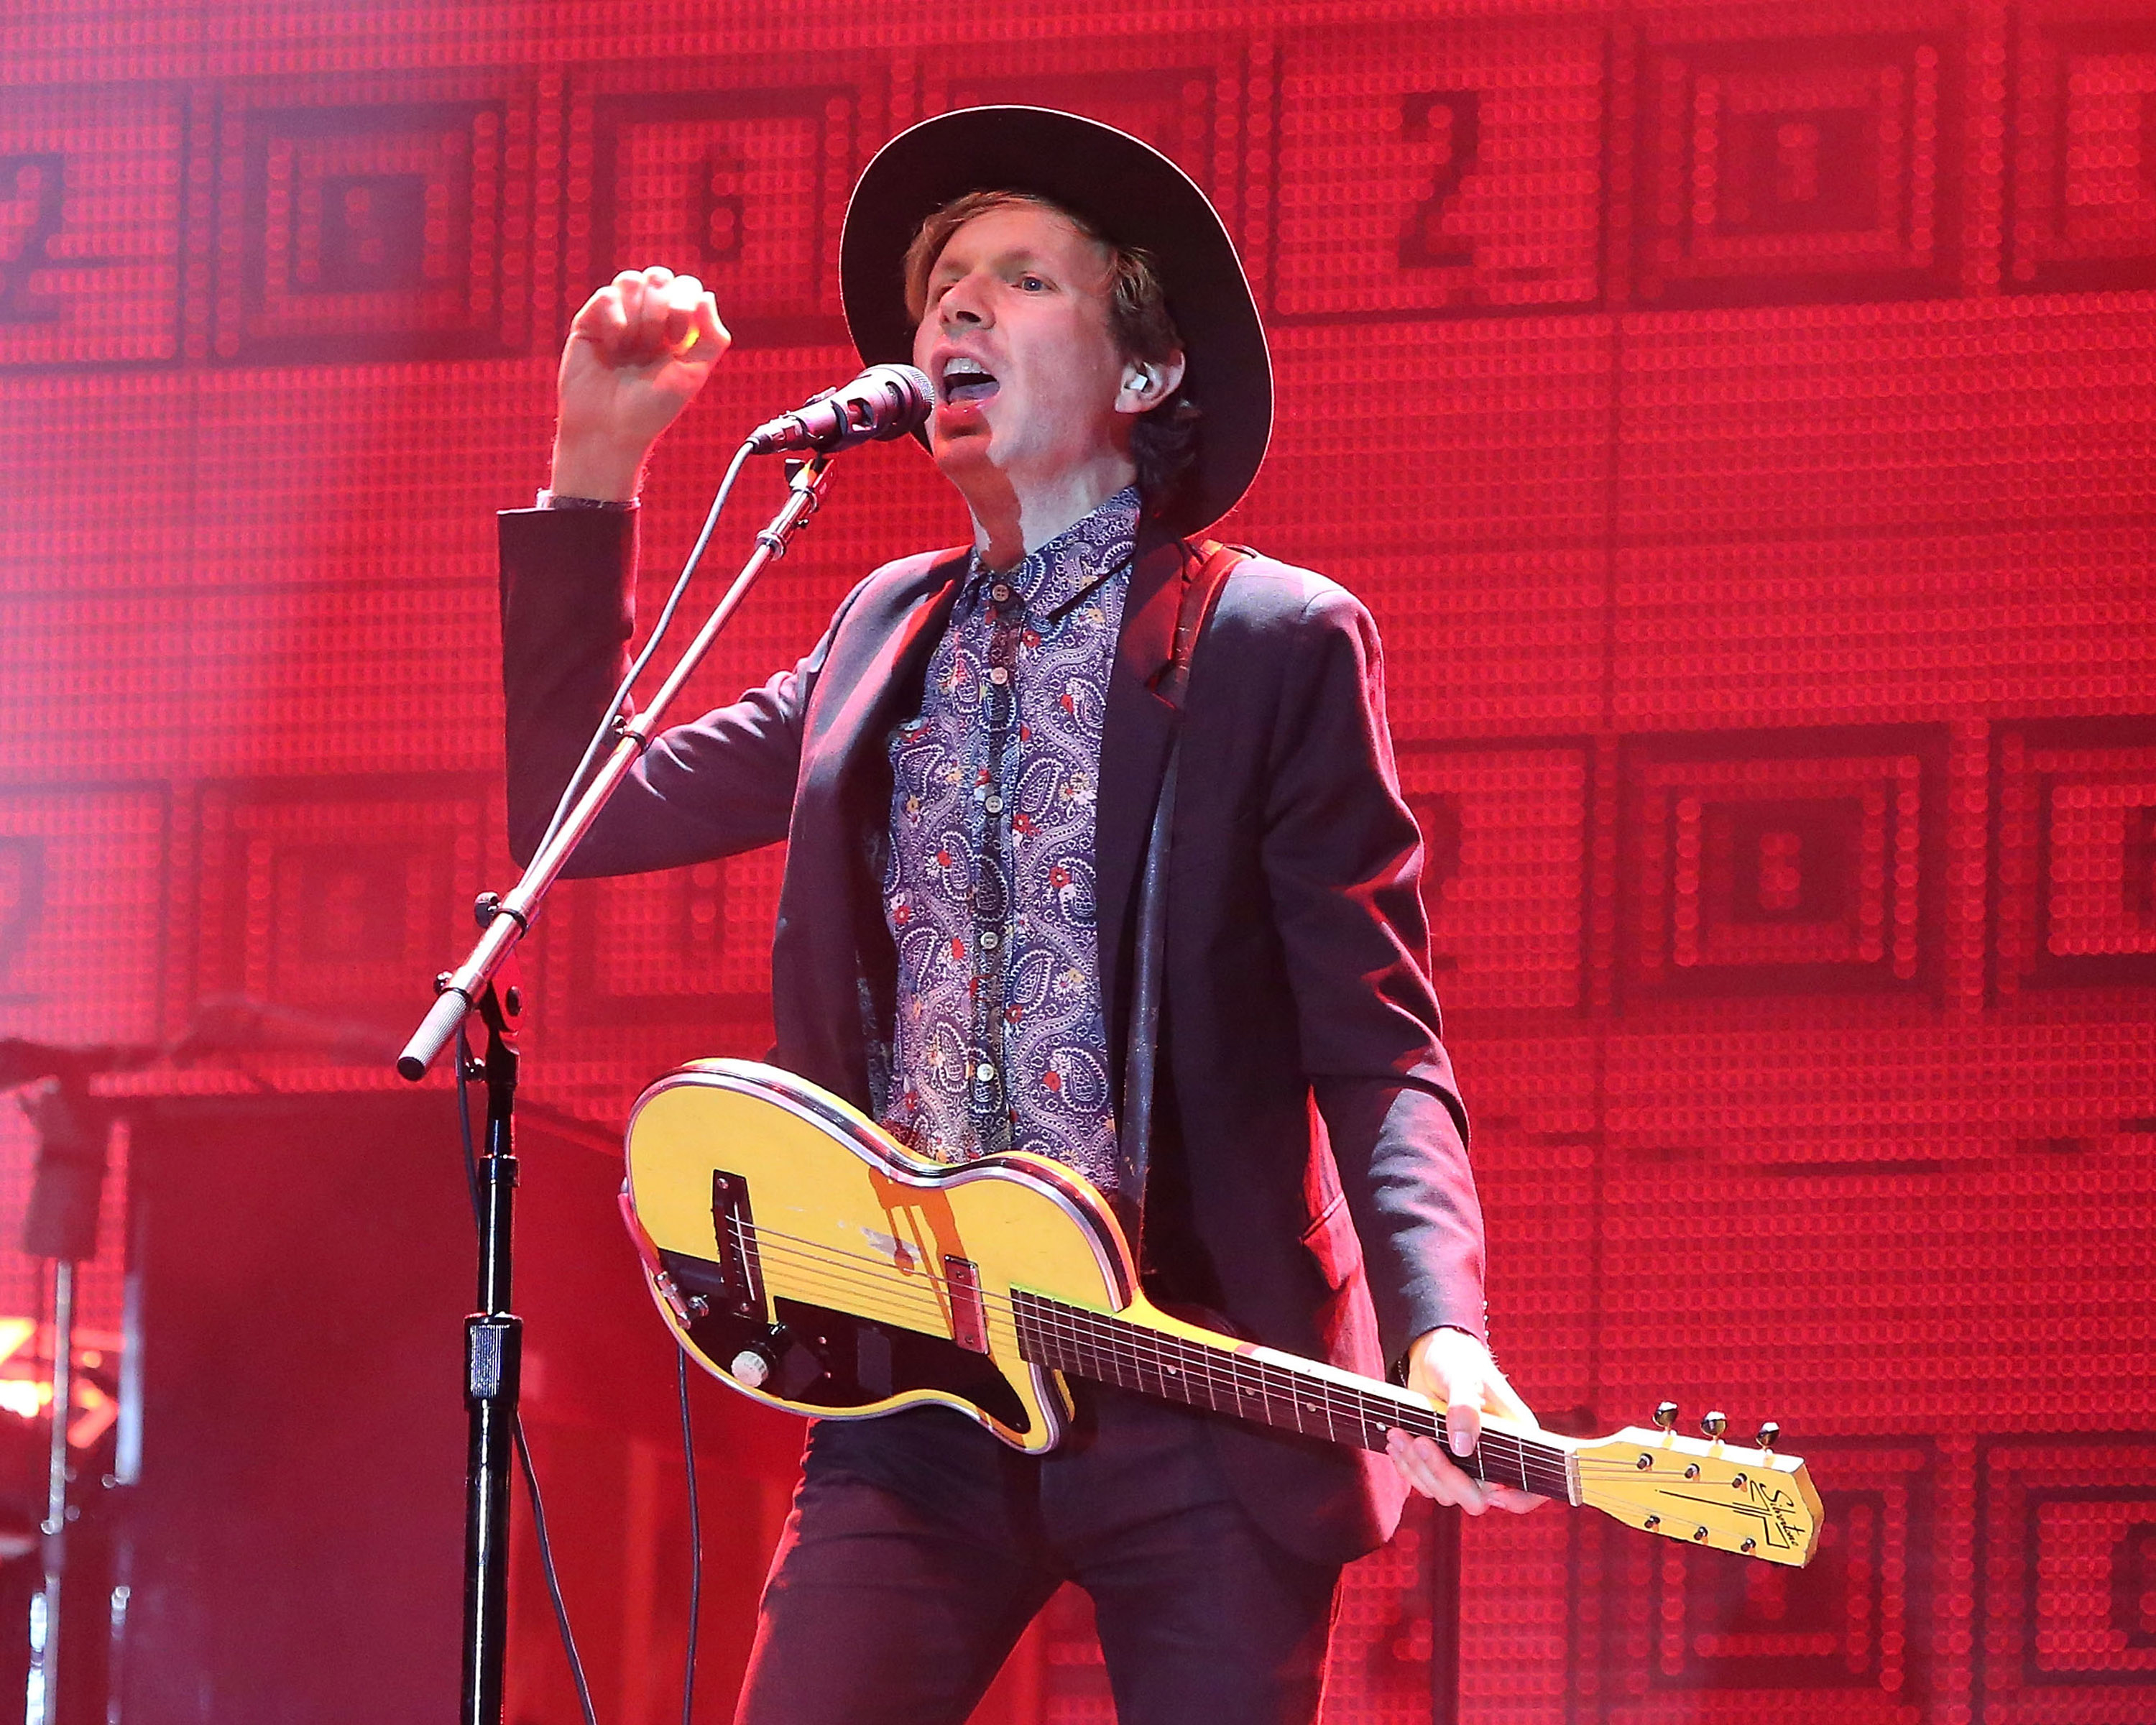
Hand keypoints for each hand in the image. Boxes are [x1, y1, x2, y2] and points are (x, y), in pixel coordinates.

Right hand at [551, 266, 729, 500]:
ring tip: (632, 347)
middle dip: (661, 308)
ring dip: (638, 315)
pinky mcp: (589, 321)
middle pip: (660, 276)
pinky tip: (612, 347)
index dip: (684, 305)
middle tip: (656, 344)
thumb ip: (712, 336)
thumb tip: (706, 295)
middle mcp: (645, 316)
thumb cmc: (653, 408)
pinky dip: (615, 320)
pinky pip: (607, 295)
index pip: (686, 286)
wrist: (611, 430)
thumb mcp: (694, 374)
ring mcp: (616, 316)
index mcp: (674, 326)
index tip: (677, 342)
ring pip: (632, 279)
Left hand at [1383, 1327, 1545, 1514]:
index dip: (1519, 1499)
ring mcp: (1469, 1466)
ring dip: (1419, 1467)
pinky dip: (1408, 1468)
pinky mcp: (1443, 1465)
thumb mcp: (1462, 1376)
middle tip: (1419, 1440)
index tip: (1492, 1491)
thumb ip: (1464, 1408)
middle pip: (1478, 1497)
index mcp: (1516, 1437)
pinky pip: (1426, 1484)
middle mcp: (1496, 1459)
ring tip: (1398, 1433)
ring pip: (1447, 1493)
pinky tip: (1396, 1442)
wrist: (1432, 1358)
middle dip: (1445, 1474)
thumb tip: (1463, 1448)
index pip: (1532, 1484)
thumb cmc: (1457, 1361)